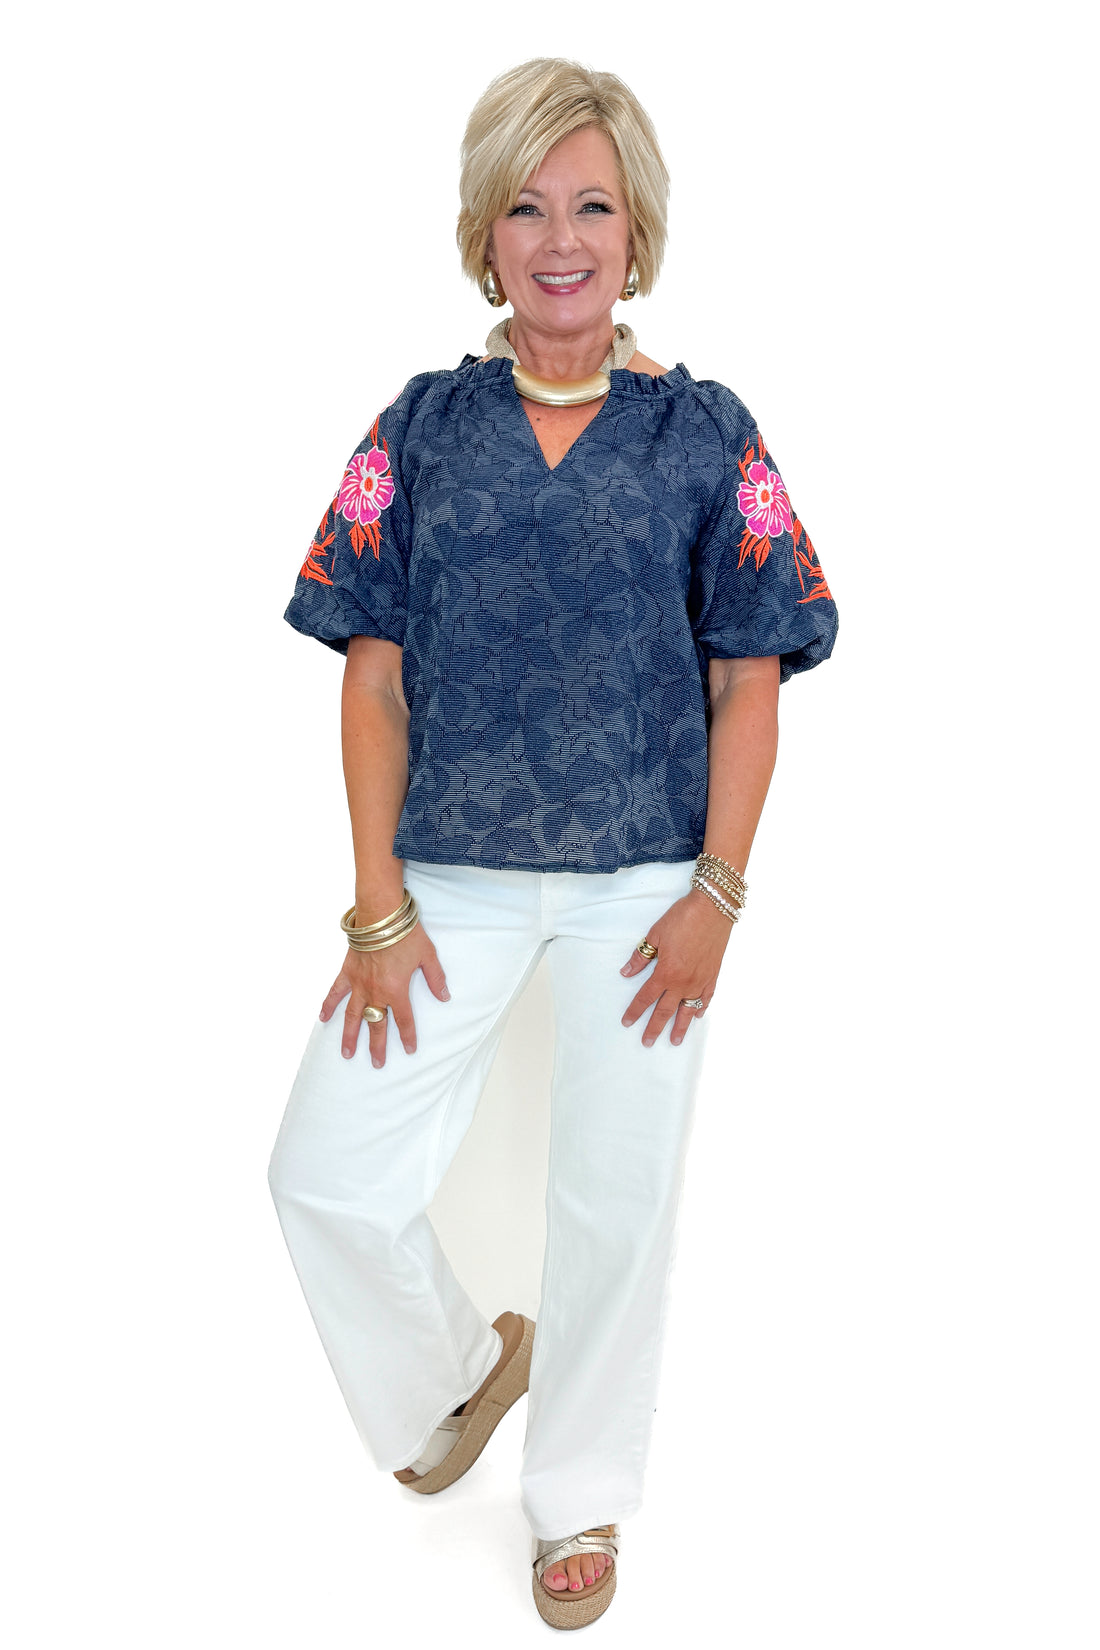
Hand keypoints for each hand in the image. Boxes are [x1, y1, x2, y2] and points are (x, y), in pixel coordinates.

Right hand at [319, 925, 449, 1065]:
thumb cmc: (405, 933)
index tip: (409, 1050)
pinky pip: (335, 992)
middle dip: (377, 1046)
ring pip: (352, 1015)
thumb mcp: (428, 955)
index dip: (407, 1037)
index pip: (404, 1020)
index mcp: (397, 990)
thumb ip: (436, 979)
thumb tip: (445, 996)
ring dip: (349, 1035)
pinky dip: (328, 1005)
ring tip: (347, 1053)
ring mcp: (359, 984)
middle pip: (376, 1025)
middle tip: (377, 1064)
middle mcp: (376, 992)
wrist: (381, 914)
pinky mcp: (347, 972)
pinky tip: (322, 1018)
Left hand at [619, 889, 732, 1045]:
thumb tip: (627, 972)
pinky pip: (706, 998)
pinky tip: (697, 1016)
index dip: (635, 1011)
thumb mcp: (656, 934)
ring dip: (680, 1027)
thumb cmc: (683, 918)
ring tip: (675, 1041)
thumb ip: (641, 956)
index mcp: (666, 973)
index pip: (646, 997)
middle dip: (655, 1028)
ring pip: (688, 1010)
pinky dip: (701, 1009)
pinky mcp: (713, 975)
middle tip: (647, 1042)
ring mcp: (700, 981)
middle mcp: (683, 982)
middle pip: (665, 1011)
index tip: (627, 1022)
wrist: (713, 909)